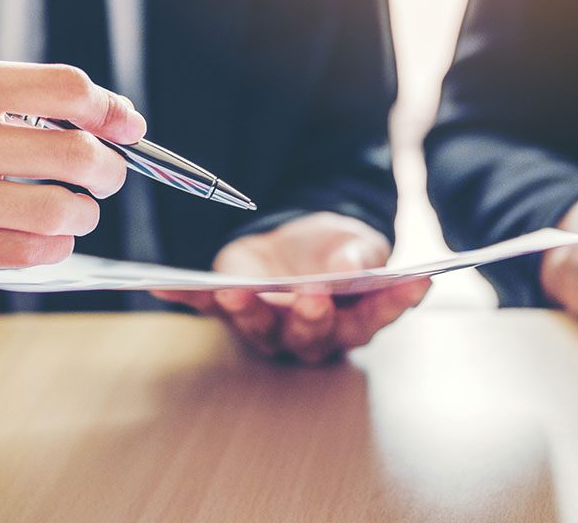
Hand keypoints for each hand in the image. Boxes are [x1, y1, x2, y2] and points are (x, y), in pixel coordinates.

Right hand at [0, 54, 145, 286]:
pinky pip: (20, 254)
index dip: (109, 109)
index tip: (125, 126)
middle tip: (106, 176)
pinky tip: (46, 238)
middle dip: (109, 170)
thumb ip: (25, 97)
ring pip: (53, 211)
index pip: (63, 87)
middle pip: (72, 153)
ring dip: (83, 213)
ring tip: (75, 209)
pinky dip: (52, 247)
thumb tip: (119, 117)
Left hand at [153, 212, 428, 363]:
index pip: (377, 316)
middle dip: (313, 317)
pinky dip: (185, 297)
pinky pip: (206, 306)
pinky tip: (162, 287)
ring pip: (261, 328)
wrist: (298, 243)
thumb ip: (360, 256)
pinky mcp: (233, 307)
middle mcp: (311, 332)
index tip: (415, 283)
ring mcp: (270, 323)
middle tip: (313, 297)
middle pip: (315, 335)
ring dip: (250, 313)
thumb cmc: (335, 251)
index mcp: (353, 317)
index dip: (394, 304)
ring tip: (240, 295)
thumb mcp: (355, 243)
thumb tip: (354, 265)